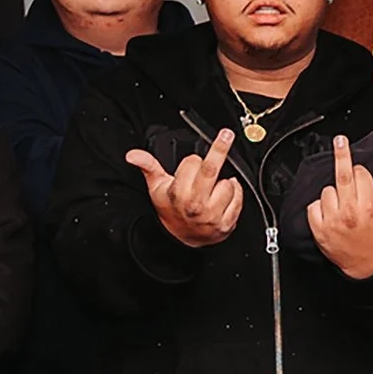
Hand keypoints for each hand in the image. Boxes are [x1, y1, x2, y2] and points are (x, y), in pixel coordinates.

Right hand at [126, 129, 244, 247]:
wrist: (181, 238)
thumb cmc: (170, 210)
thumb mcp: (156, 187)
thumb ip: (148, 167)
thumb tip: (133, 155)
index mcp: (178, 193)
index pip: (192, 163)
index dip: (192, 161)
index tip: (192, 165)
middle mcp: (196, 204)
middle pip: (211, 169)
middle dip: (220, 148)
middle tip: (227, 134)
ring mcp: (212, 215)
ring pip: (228, 184)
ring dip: (224, 182)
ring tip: (212, 189)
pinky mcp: (226, 224)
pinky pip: (238, 199)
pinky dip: (235, 194)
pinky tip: (224, 196)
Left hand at [304, 135, 372, 279]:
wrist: (363, 266)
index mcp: (367, 207)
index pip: (360, 175)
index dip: (361, 174)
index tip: (360, 176)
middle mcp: (349, 212)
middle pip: (342, 175)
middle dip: (341, 154)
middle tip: (339, 140)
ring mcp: (332, 221)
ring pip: (327, 190)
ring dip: (333, 193)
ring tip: (342, 206)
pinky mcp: (318, 229)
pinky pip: (313, 206)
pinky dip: (318, 207)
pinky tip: (329, 214)